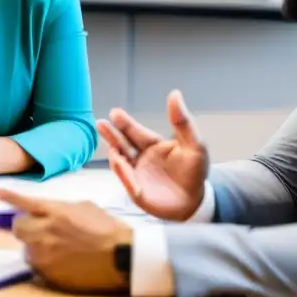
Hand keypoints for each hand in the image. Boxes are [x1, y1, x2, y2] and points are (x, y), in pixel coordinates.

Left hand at [0, 187, 131, 294]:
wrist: (123, 258)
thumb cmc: (107, 229)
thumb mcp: (83, 207)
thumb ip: (58, 208)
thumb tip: (43, 212)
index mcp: (55, 212)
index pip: (23, 201)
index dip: (5, 195)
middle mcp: (45, 233)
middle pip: (18, 228)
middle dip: (25, 227)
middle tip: (40, 229)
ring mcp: (46, 255)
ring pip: (27, 249)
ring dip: (36, 247)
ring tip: (60, 249)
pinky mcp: (50, 275)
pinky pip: (38, 267)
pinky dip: (46, 264)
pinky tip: (65, 262)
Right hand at [97, 89, 208, 220]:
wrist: (195, 202)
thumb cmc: (194, 172)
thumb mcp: (194, 144)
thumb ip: (182, 122)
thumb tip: (175, 93)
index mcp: (152, 145)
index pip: (136, 132)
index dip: (126, 123)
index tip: (115, 113)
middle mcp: (140, 159)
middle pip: (123, 144)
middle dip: (112, 134)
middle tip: (101, 123)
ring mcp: (137, 176)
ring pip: (122, 163)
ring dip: (115, 154)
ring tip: (112, 147)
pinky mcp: (138, 194)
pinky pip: (129, 184)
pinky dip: (124, 175)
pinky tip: (119, 164)